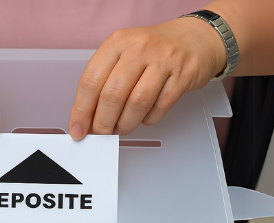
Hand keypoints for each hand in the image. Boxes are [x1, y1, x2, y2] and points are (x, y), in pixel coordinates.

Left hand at [68, 18, 226, 139]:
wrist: (195, 38)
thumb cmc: (154, 50)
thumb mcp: (124, 53)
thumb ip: (104, 80)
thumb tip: (87, 116)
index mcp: (117, 43)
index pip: (90, 81)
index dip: (81, 110)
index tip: (78, 128)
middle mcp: (138, 49)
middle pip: (112, 95)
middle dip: (103, 122)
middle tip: (101, 133)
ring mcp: (162, 61)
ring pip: (136, 103)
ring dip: (125, 124)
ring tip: (121, 128)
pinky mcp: (181, 76)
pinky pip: (160, 107)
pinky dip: (148, 119)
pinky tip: (144, 118)